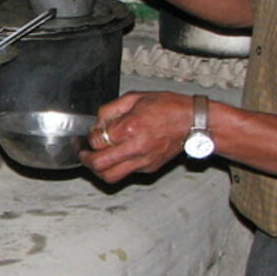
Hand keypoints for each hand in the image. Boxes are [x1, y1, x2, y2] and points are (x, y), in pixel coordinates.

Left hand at [81, 91, 197, 183]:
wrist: (192, 122)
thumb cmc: (167, 107)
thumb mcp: (134, 98)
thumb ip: (110, 110)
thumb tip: (97, 124)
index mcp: (130, 127)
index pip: (97, 141)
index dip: (90, 138)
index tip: (93, 134)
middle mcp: (135, 148)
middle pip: (100, 165)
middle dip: (86, 160)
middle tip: (84, 155)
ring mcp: (143, 161)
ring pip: (111, 177)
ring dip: (98, 171)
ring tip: (96, 161)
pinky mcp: (149, 168)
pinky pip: (126, 173)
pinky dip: (117, 168)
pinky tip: (118, 157)